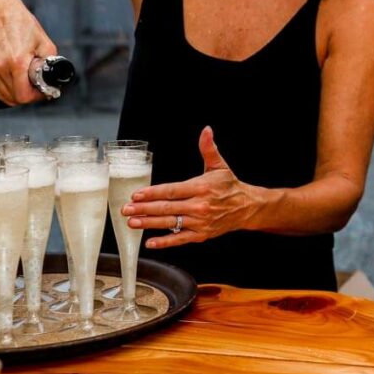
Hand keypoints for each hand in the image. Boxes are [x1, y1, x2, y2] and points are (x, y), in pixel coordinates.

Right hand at [0, 0, 57, 105]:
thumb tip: (52, 81)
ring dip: (14, 93)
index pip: (23, 96)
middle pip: (12, 99)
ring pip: (2, 95)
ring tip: (24, 81)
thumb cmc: (20, 22)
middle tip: (35, 87)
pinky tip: (12, 76)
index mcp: (16, 62)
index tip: (41, 91)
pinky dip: (4, 86)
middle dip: (26, 96)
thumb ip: (50, 64)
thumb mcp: (44, 42)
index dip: (35, 97)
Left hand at [122, 126, 256, 248]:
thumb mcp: (219, 165)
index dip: (153, 193)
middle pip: (167, 208)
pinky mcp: (201, 235)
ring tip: (132, 223)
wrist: (247, 208)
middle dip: (144, 209)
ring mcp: (199, 222)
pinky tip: (150, 242)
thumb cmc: (229, 185)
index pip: (171, 190)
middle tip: (126, 210)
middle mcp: (199, 206)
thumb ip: (209, 149)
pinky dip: (165, 242)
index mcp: (200, 187)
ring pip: (170, 223)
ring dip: (149, 224)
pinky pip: (180, 239)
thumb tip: (206, 130)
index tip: (136, 194)